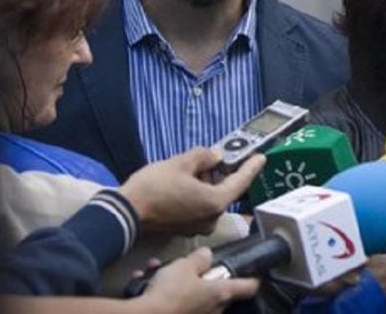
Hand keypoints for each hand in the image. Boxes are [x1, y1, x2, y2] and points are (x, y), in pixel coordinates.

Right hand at [120, 149, 265, 234]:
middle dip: (221, 173)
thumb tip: (215, 156)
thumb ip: (203, 156)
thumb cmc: (153, 188)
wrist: (125, 214)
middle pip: (224, 191)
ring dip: (207, 184)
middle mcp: (210, 218)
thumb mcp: (180, 163)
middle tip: (217, 157)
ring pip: (210, 200)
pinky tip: (185, 182)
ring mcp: (196, 227)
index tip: (261, 158)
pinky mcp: (183, 229)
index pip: (240, 182)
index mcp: (214, 202)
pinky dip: (197, 194)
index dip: (251, 167)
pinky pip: (198, 208)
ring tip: (193, 167)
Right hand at [135, 247, 258, 313]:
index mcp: (221, 293)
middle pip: (217, 291)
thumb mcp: (185, 266)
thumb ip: (199, 259)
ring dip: (177, 283)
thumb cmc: (171, 291)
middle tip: (187, 266)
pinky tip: (144, 282)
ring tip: (157, 270)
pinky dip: (163, 295)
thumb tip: (207, 254)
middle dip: (202, 278)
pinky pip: (176, 306)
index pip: (249, 287)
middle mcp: (214, 310)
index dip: (253, 278)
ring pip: (192, 297)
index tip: (253, 272)